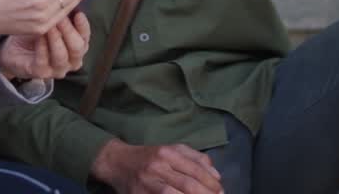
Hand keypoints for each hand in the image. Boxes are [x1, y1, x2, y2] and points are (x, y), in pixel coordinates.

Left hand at [0, 12, 90, 79]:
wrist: (13, 49)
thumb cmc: (35, 31)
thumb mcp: (50, 20)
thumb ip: (62, 11)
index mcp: (77, 46)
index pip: (85, 36)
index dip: (83, 25)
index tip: (78, 13)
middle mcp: (71, 60)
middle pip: (77, 47)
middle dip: (69, 31)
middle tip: (60, 17)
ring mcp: (57, 69)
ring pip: (61, 55)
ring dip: (55, 39)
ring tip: (49, 25)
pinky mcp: (41, 73)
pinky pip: (43, 61)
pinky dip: (41, 47)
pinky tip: (38, 35)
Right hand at [91, 140, 222, 193]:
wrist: (117, 162)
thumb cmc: (148, 156)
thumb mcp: (171, 149)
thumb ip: (194, 158)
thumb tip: (216, 174)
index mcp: (167, 152)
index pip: (194, 169)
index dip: (210, 182)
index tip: (221, 191)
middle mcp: (157, 166)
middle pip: (187, 184)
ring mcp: (147, 183)